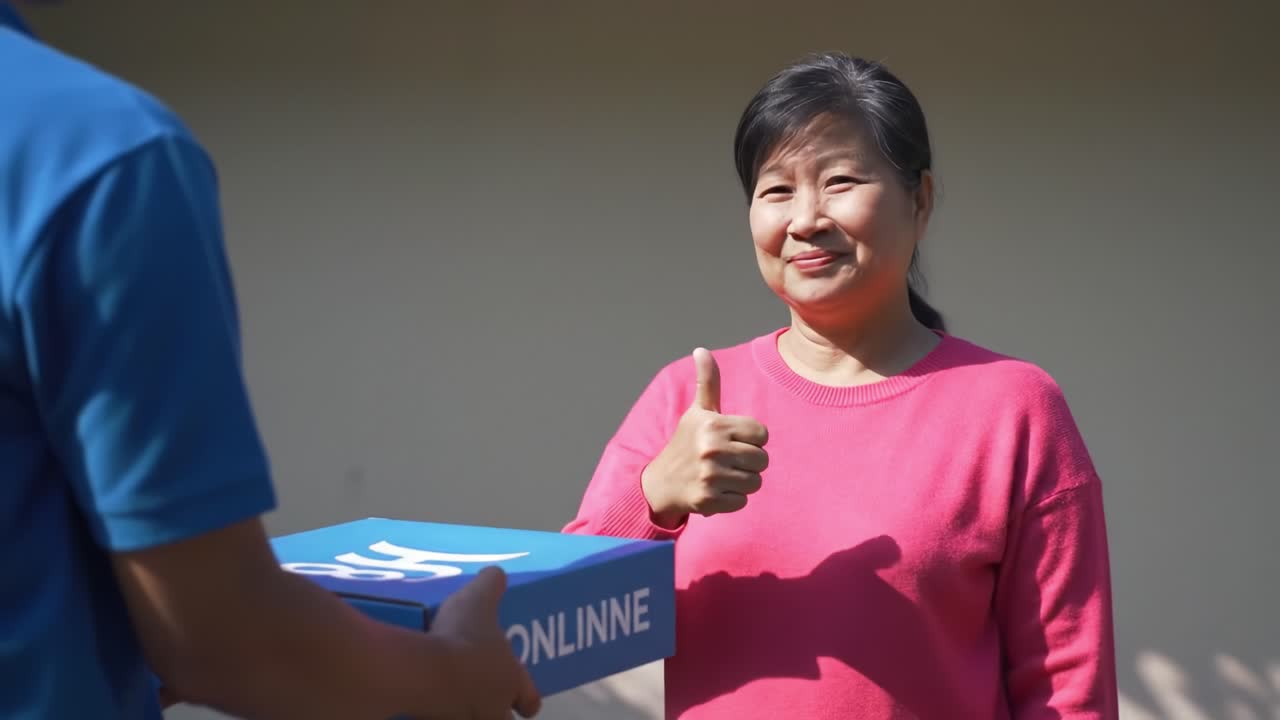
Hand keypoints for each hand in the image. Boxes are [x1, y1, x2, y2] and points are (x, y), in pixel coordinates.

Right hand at [428, 567, 540, 718]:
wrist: (426, 674)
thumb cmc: (462, 637)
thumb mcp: (478, 599)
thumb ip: (491, 584)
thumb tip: (497, 572)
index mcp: (510, 679)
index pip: (530, 700)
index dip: (527, 699)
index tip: (524, 703)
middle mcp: (493, 708)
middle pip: (502, 719)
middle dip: (494, 710)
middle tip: (478, 696)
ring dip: (463, 712)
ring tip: (446, 698)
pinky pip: (438, 718)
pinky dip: (433, 713)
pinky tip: (422, 702)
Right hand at [641, 347, 768, 526]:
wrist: (661, 483)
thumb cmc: (686, 443)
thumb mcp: (697, 412)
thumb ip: (707, 382)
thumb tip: (701, 350)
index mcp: (714, 425)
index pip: (762, 434)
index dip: (751, 439)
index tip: (732, 441)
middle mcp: (712, 449)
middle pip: (763, 460)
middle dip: (749, 462)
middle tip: (728, 461)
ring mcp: (710, 476)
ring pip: (756, 482)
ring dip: (743, 482)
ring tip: (723, 476)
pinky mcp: (709, 501)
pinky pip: (742, 501)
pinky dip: (732, 499)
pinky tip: (716, 491)